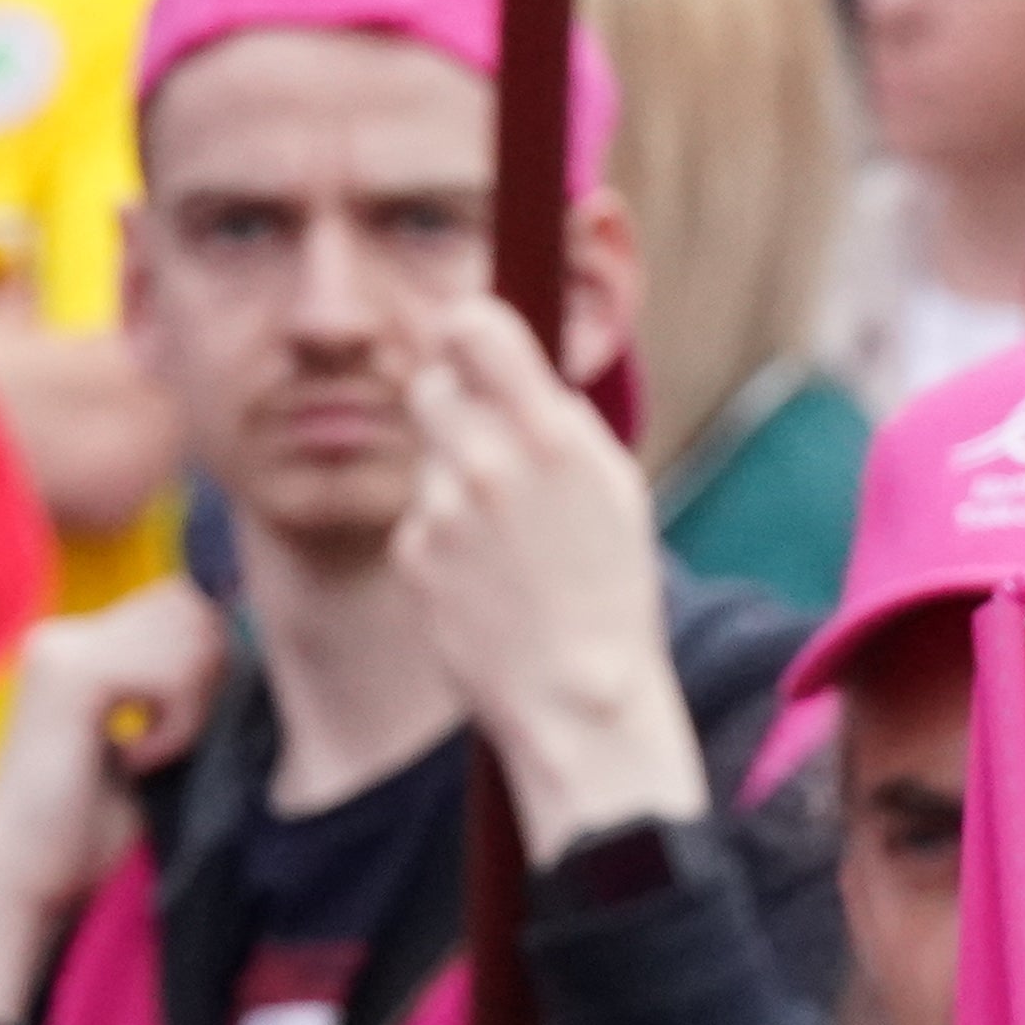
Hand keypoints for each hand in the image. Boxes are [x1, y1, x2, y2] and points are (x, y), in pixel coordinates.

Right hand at [0, 580, 223, 1018]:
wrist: (21, 881)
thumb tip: (241, 642)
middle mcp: (63, 634)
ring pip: (188, 633)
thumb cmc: (84, 833)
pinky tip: (138, 761)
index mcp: (77, 644)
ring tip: (148, 756)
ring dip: (190, 705)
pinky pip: (170, 675)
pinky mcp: (71, 677)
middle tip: (168, 743)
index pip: (181, 603)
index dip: (205, 663)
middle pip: (190, 604)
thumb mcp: (145, 746)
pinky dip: (175, 726)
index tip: (173, 733)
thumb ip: (177, 692)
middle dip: (204, 675)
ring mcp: (60, 647)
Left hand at [395, 294, 705, 850]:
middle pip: (431, 384)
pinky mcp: (414, 556)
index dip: (465, 328)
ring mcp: (442, 512)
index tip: (472, 343)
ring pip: (427, 456)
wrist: (577, 699)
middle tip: (490, 448)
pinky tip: (484, 578)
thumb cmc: (608, 590)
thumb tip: (509, 360)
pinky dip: (442, 537)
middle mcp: (486, 463)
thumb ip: (555, 417)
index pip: (471, 325)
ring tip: (504, 539)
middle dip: (454, 405)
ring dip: (454, 478)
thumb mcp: (611, 486)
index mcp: (549, 434)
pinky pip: (419, 517)